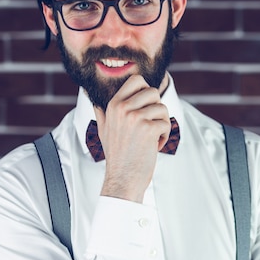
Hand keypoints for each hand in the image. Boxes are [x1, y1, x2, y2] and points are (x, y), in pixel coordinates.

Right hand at [93, 75, 170, 202]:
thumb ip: (102, 112)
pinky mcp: (148, 129)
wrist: (122, 179)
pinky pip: (167, 123)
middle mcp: (123, 108)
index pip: (136, 80)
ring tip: (152, 138)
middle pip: (153, 92)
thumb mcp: (103, 130)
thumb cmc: (116, 156)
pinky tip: (155, 145)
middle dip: (156, 109)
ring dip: (162, 124)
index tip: (146, 107)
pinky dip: (165, 136)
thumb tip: (93, 98)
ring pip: (162, 108)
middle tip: (150, 125)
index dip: (146, 91)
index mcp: (113, 105)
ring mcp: (135, 118)